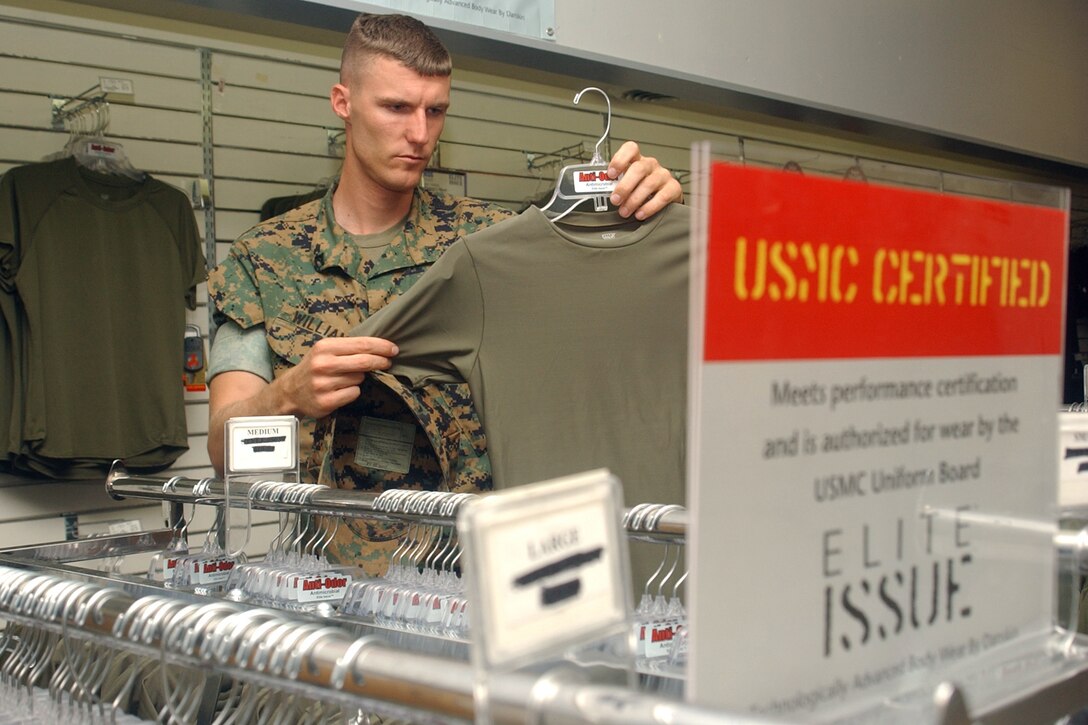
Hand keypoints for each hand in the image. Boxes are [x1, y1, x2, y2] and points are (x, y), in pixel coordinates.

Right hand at [276, 336, 397, 418]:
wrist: (290, 391)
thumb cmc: (315, 367)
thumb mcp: (325, 350)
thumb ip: (348, 347)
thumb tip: (380, 346)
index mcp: (324, 347)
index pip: (361, 344)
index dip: (381, 346)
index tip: (393, 349)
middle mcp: (323, 364)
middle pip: (364, 361)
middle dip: (380, 361)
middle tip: (388, 362)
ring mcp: (323, 384)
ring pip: (359, 379)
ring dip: (360, 378)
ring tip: (346, 378)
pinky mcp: (326, 401)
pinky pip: (354, 393)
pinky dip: (353, 391)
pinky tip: (341, 390)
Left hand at [606, 141, 683, 219]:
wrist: (664, 198)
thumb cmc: (641, 189)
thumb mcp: (627, 183)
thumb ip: (615, 185)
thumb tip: (599, 193)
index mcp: (637, 160)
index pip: (630, 149)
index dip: (619, 159)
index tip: (611, 174)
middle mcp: (650, 165)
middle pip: (638, 169)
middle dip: (624, 186)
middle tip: (615, 200)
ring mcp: (663, 175)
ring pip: (648, 184)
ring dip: (634, 200)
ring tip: (625, 211)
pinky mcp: (673, 188)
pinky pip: (662, 197)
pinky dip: (649, 207)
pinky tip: (640, 214)